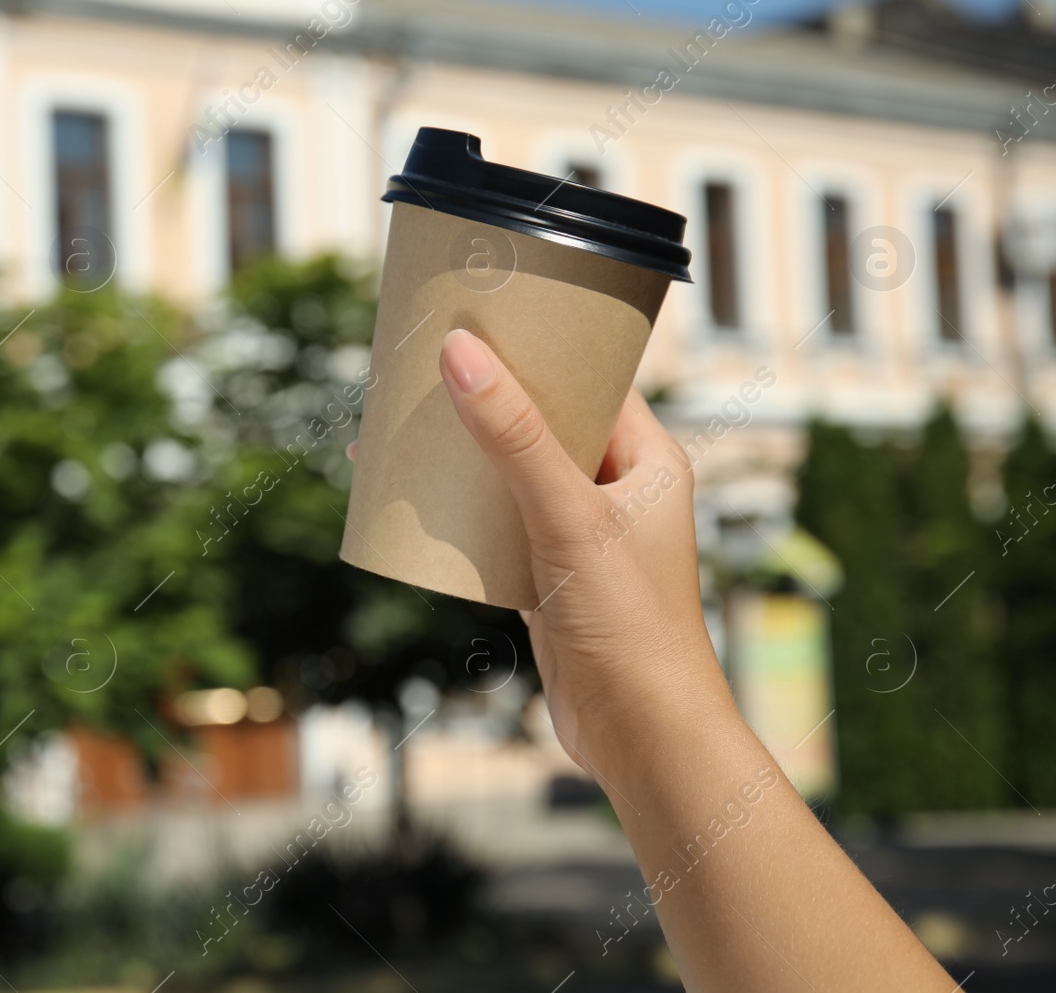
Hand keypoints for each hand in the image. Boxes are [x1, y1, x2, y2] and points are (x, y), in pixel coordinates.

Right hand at [436, 328, 732, 779]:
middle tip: (423, 369)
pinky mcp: (551, 579)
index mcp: (648, 459)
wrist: (642, 738)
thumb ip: (515, 437)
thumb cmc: (631, 625)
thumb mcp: (568, 518)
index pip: (590, 378)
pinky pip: (498, 528)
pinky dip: (461, 515)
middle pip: (544, 422)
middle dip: (486, 400)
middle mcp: (619, 490)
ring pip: (514, 476)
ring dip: (466, 459)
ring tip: (407, 429)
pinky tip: (416, 503)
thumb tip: (462, 353)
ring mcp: (583, 536)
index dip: (537, 346)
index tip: (479, 316)